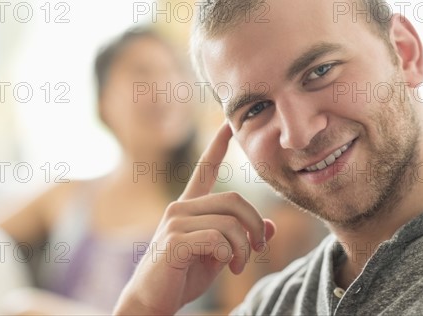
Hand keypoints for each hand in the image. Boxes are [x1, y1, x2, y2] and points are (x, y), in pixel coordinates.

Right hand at [113, 122, 275, 315]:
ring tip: (238, 266)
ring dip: (244, 248)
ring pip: (230, 222)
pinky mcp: (174, 239)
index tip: (229, 124)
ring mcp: (175, 222)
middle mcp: (180, 207)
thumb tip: (271, 227)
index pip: (205, 168)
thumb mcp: (219, 255)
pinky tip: (225, 266)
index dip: (218, 145)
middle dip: (255, 225)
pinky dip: (229, 254)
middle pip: (234, 200)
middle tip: (259, 247)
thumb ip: (240, 238)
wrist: (151, 303)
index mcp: (189, 207)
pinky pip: (218, 239)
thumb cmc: (183, 276)